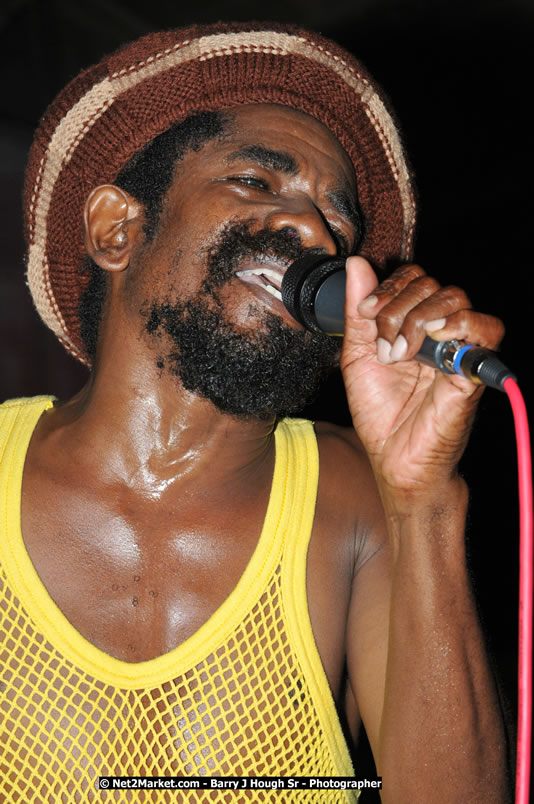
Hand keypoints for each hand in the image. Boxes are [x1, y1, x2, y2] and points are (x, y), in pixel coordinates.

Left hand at [340, 257, 504, 499]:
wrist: (393, 458)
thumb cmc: (380, 413)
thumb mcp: (357, 356)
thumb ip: (358, 313)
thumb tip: (357, 264)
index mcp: (412, 325)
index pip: (413, 278)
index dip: (389, 286)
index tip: (367, 312)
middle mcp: (438, 332)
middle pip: (431, 283)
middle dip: (397, 307)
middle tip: (383, 345)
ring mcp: (458, 348)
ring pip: (455, 297)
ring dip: (418, 317)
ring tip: (400, 352)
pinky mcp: (474, 369)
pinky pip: (487, 328)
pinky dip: (461, 323)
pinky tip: (434, 338)